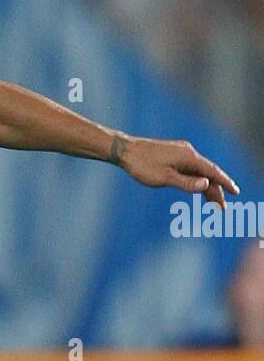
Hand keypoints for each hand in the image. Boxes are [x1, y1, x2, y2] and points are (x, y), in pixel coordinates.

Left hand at [113, 133, 238, 208]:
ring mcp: (181, 154)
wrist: (125, 151)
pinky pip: (191, 170)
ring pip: (199, 172)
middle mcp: (188, 153)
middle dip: (216, 190)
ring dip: (207, 187)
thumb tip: (206, 184)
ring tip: (213, 204)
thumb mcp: (164, 178)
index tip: (235, 192)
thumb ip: (186, 182)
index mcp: (189, 157)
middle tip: (222, 208)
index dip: (225, 183)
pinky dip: (196, 181)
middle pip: (208, 173)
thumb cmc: (142, 165)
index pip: (212, 172)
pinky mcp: (174, 156)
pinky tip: (199, 189)